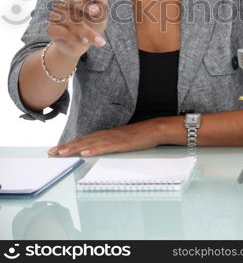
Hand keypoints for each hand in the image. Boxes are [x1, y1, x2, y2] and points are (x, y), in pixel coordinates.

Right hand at [47, 0, 108, 58]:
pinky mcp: (51, 28)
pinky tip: (84, 41)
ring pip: (69, 19)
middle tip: (96, 12)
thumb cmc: (91, 27)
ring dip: (86, 30)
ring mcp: (55, 15)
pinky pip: (62, 31)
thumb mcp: (100, 18)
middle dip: (84, 5)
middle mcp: (63, 3)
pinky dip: (74, 36)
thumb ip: (102, 8)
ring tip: (98, 39)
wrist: (80, 47)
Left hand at [47, 120, 161, 156]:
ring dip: (75, 148)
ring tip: (62, 152)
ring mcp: (112, 139)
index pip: (82, 140)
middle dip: (65, 147)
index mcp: (104, 135)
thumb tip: (95, 150)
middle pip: (81, 141)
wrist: (152, 129)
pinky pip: (105, 147)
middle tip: (51, 152)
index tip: (55, 150)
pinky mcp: (120, 143)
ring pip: (89, 144)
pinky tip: (85, 153)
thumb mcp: (119, 141)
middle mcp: (105, 135)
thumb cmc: (137, 136)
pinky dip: (94, 150)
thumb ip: (107, 144)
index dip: (68, 144)